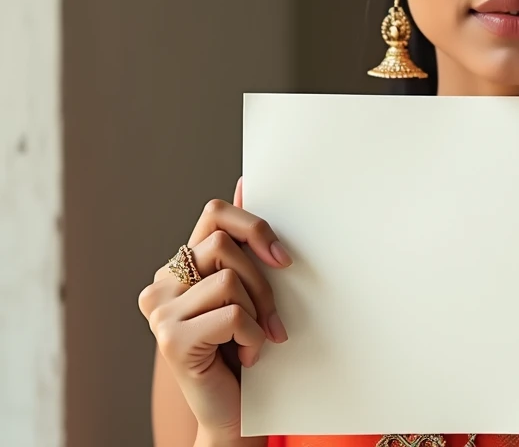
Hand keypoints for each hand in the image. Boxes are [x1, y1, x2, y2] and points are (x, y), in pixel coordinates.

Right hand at [138, 178, 291, 440]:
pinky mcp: (170, 338)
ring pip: (230, 278)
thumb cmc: (244, 346)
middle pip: (225, 245)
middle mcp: (162, 284)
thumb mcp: (249, 290)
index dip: (252, 225)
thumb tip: (244, 182)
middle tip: (273, 316)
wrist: (232, 412)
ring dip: (259, 312)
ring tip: (255, 338)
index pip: (214, 213)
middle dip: (263, 281)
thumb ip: (242, 242)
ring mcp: (160, 311)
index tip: (282, 257)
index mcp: (180, 266)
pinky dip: (253, 335)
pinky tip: (247, 354)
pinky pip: (231, 314)